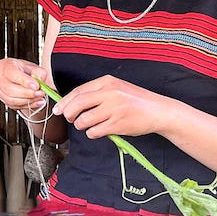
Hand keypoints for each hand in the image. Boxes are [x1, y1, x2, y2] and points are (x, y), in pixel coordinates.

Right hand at [0, 58, 52, 114]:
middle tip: (40, 93)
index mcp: (4, 66)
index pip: (12, 74)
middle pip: (10, 90)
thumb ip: (38, 72)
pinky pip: (14, 106)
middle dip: (27, 93)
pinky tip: (36, 102)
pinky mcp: (3, 100)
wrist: (19, 76)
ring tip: (40, 98)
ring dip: (28, 101)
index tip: (36, 86)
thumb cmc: (23, 70)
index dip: (25, 81)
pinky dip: (27, 105)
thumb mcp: (33, 67)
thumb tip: (40, 81)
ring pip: (12, 100)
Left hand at [51, 75, 166, 138]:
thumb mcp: (116, 88)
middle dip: (68, 114)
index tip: (58, 109)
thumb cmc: (134, 101)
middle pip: (78, 104)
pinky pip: (95, 131)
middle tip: (69, 119)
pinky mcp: (119, 123)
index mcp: (107, 82)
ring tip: (87, 126)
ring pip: (84, 120)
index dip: (65, 102)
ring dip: (81, 126)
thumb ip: (96, 93)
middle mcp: (110, 93)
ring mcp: (115, 108)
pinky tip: (97, 132)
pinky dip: (92, 134)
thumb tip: (70, 102)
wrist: (158, 111)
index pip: (78, 91)